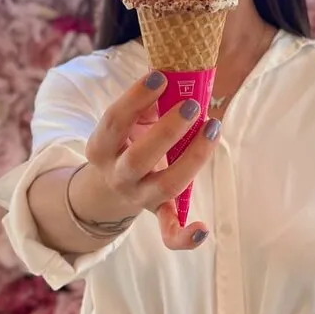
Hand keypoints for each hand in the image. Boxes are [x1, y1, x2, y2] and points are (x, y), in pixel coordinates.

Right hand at [78, 70, 219, 251]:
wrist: (109, 186)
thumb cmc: (127, 140)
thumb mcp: (128, 121)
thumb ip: (150, 104)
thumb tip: (180, 77)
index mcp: (101, 147)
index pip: (114, 121)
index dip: (135, 98)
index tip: (160, 77)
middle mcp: (117, 174)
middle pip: (139, 157)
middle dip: (167, 130)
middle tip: (192, 105)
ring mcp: (137, 197)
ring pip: (164, 186)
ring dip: (192, 158)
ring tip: (213, 127)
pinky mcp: (157, 213)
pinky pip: (168, 231)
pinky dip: (184, 236)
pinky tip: (202, 229)